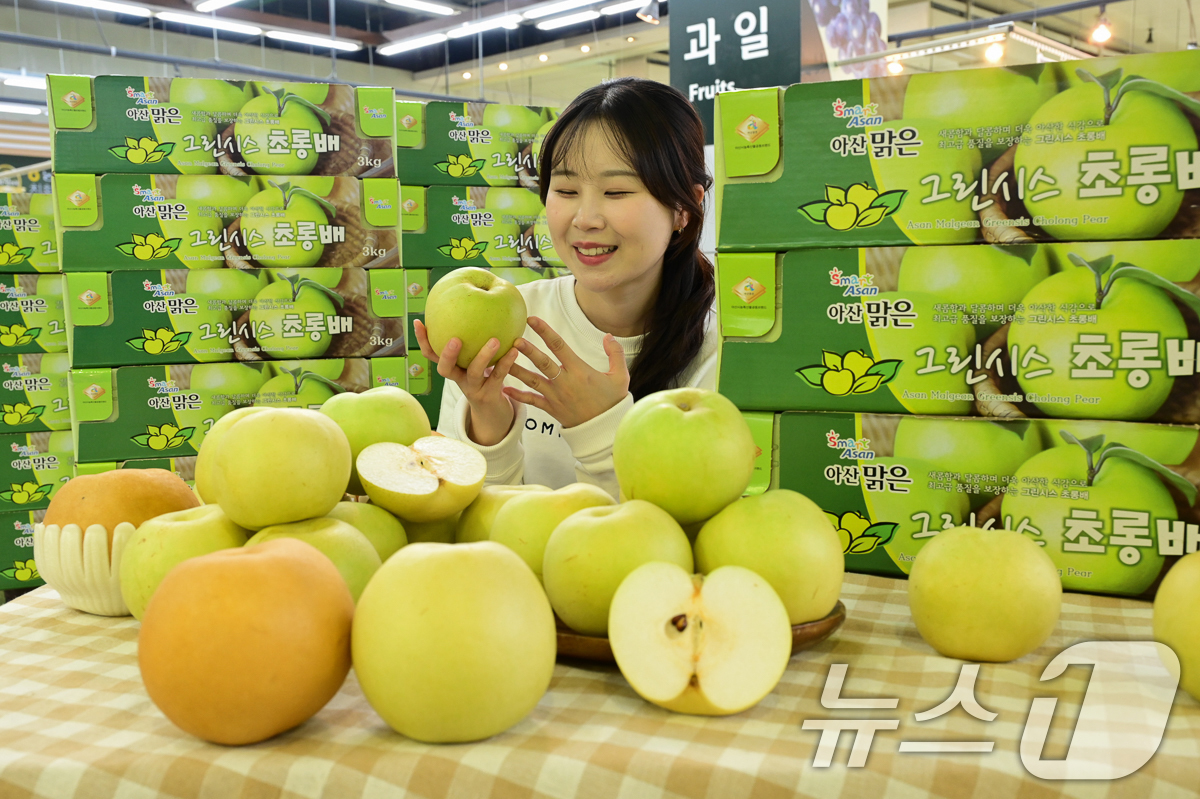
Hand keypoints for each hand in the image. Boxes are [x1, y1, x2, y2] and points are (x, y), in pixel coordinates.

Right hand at [412, 319, 517, 445]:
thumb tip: (473, 304)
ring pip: (474, 373)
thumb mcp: (471, 359)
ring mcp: (473, 388)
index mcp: (451, 368)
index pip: (431, 355)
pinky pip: (498, 376)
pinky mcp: (490, 393)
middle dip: (447, 354)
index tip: (419, 322)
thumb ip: (471, 338)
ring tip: (494, 340)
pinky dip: (506, 363)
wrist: (492, 408)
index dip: (422, 341)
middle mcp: (458, 378)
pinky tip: (514, 350)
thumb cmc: (482, 375)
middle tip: (455, 339)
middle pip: (445, 369)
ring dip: (483, 357)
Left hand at [503, 317, 630, 428]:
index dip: (545, 331)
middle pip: (543, 362)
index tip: (532, 320)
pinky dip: (518, 395)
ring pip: (533, 380)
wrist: (605, 431)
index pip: (559, 346)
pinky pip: (532, 401)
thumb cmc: (612, 402)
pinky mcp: (551, 409)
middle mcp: (565, 382)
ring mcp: (556, 396)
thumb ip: (615, 354)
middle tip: (513, 339)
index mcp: (580, 371)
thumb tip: (609, 336)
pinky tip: (504, 388)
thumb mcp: (620, 377)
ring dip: (517, 369)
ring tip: (502, 359)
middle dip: (527, 350)